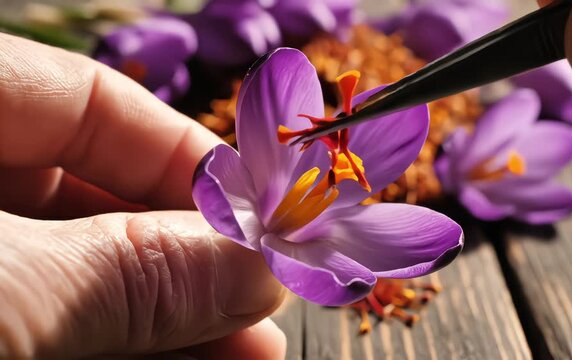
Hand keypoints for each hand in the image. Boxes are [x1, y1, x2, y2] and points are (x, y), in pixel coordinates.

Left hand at [0, 33, 284, 357]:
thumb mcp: (1, 290)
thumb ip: (128, 270)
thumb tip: (254, 269)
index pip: (92, 101)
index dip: (188, 155)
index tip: (261, 218)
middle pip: (96, 196)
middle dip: (189, 256)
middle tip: (262, 305)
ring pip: (80, 274)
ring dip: (168, 316)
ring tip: (245, 352)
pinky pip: (52, 327)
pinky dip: (119, 347)